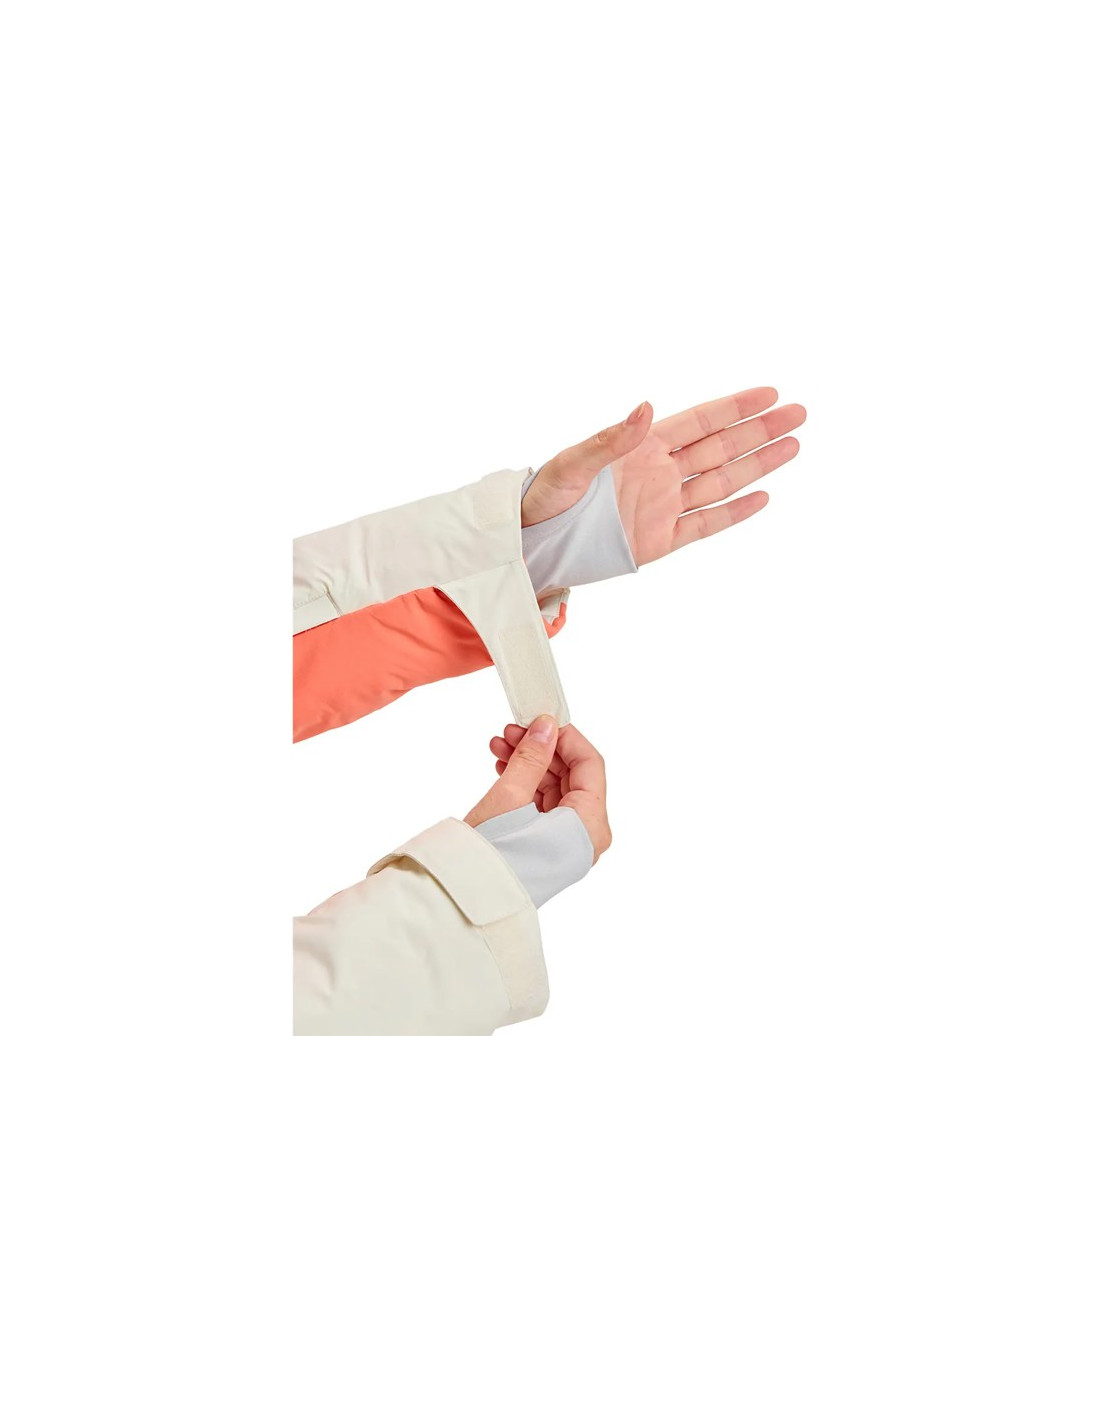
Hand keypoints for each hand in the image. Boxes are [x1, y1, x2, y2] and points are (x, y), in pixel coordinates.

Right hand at [466, 716, 611, 861]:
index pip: (590, 765)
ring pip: (556, 790)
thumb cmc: (490, 856)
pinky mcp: (548, 850)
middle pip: (573, 777)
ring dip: (529, 764)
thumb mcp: (510, 796)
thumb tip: (547, 726)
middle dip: (541, 749)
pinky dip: (525, 786)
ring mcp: (567, 845)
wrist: (465, 900)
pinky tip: (502, 768)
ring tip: (498, 747)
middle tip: (510, 731)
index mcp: (589, 825)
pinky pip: (545, 808)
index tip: (539, 719)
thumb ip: (532, 756)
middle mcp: (586, 837)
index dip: (565, 737)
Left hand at [522, 387, 805, 563]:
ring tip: (794, 446)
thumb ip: (611, 439)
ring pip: (722, 482)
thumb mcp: (571, 464)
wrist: (533, 544)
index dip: (735, 407)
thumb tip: (646, 406)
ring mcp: (664, 506)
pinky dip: (734, 513)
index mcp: (641, 447)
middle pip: (722, 448)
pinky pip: (705, 525)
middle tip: (800, 412)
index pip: (700, 422)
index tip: (770, 393)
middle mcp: (660, 473)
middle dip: (761, 430)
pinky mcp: (660, 541)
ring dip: (759, 465)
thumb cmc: (543, 497)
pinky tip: (763, 497)